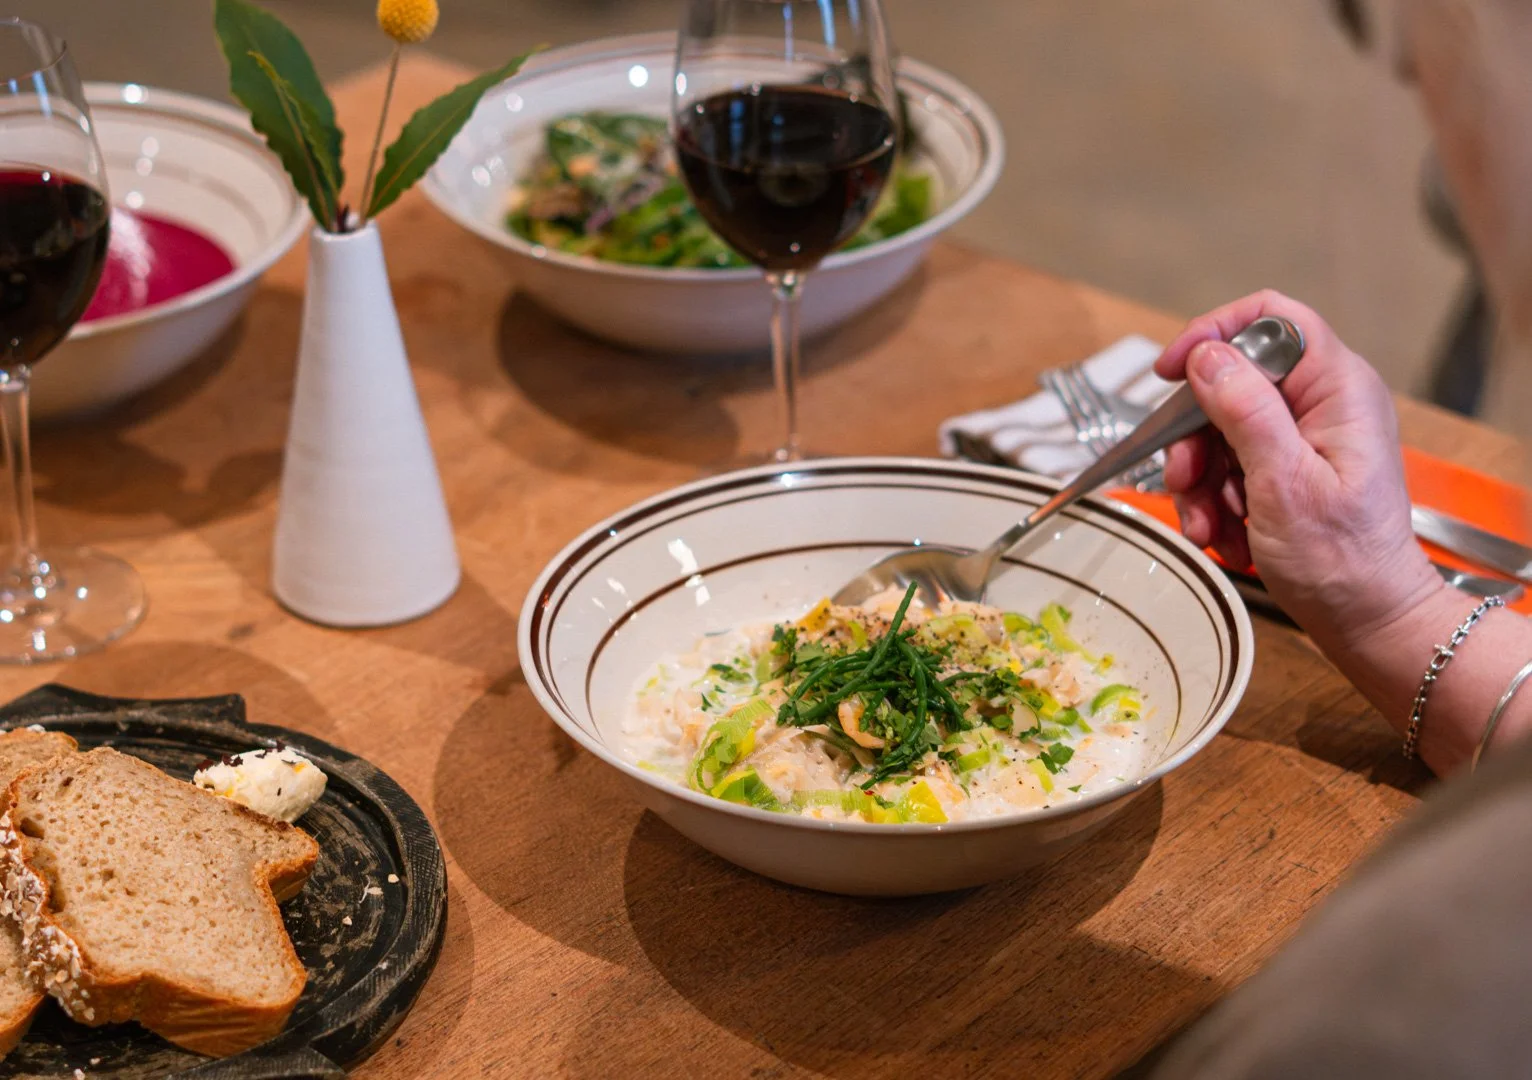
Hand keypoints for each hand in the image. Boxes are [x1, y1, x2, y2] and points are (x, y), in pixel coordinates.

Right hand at [1153, 290, 1443, 646]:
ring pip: (1222, 430)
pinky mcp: (1290, 469)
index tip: (1172, 372)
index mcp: (1338, 389)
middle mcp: (1324, 403)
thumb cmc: (1343, 562)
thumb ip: (1245, 411)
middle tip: (1184, 481)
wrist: (1369, 620)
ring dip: (1200, 481)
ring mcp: (1306, 437)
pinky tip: (1225, 535)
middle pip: (1232, 383)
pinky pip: (1231, 465)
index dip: (1214, 333)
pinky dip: (1216, 501)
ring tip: (1208, 526)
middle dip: (1196, 437)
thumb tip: (1207, 355)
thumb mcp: (1283, 483)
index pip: (1271, 319)